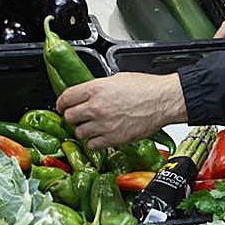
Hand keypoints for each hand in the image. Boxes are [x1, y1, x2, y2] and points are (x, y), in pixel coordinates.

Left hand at [57, 72, 186, 148]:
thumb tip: (88, 94)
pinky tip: (101, 136)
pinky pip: (93, 145)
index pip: (66, 98)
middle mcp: (96, 107)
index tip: (63, 107)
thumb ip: (98, 88)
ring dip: (84, 130)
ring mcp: (103, 124)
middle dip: (72, 117)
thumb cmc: (146, 88)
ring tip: (93, 127)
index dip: (62, 103)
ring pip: (79, 133)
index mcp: (95, 88)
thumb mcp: (117, 79)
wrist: (163, 100)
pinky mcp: (112, 139)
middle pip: (69, 117)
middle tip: (79, 117)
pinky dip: (95, 142)